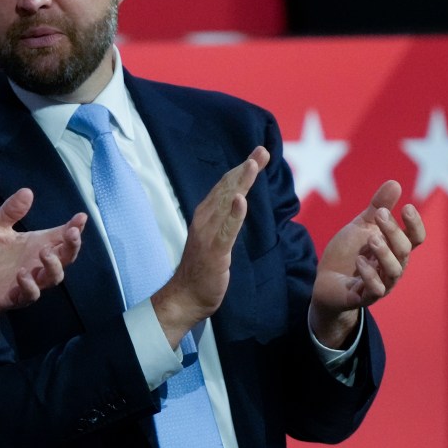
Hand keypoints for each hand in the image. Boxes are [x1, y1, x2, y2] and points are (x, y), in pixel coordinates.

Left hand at [0, 188, 86, 352]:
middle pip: (65, 258)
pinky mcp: (13, 297)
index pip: (61, 236)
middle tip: (71, 233)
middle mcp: (36, 264)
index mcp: (35, 245)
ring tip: (44, 252)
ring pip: (53, 278)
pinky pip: (29, 295)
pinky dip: (30, 285)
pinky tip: (22, 274)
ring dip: (53, 265)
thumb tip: (27, 191)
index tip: (81, 216)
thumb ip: (11, 211)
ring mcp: (28, 282)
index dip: (75, 227)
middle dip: (72, 246)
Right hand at [152, 146, 269, 348]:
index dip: (241, 170)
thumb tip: (236, 205)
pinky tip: (242, 200)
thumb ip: (224, 222)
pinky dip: (234, 214)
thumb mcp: (215, 240)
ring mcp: (208, 234)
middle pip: (227, 189)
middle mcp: (204, 220)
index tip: (257, 155)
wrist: (185, 297)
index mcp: (206, 216)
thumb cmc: (202, 271)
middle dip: (245, 169)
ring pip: (226, 204)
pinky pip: (226, 230)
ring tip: (252, 164)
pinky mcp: (214, 251)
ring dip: (240, 183)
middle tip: (262, 150)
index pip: (225, 188)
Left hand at [309, 180, 424, 347]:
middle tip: (380, 214)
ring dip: (385, 254)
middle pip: (404, 250)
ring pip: (394, 271)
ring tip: (371, 239)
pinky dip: (370, 275)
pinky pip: (376, 290)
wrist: (326, 282)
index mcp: (395, 249)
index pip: (416, 238)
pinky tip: (359, 261)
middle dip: (394, 231)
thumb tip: (395, 182)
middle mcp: (392, 267)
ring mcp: (381, 283)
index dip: (415, 224)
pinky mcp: (364, 297)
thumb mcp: (361, 227)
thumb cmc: (348, 253)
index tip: (406, 207)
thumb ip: (377, 208)